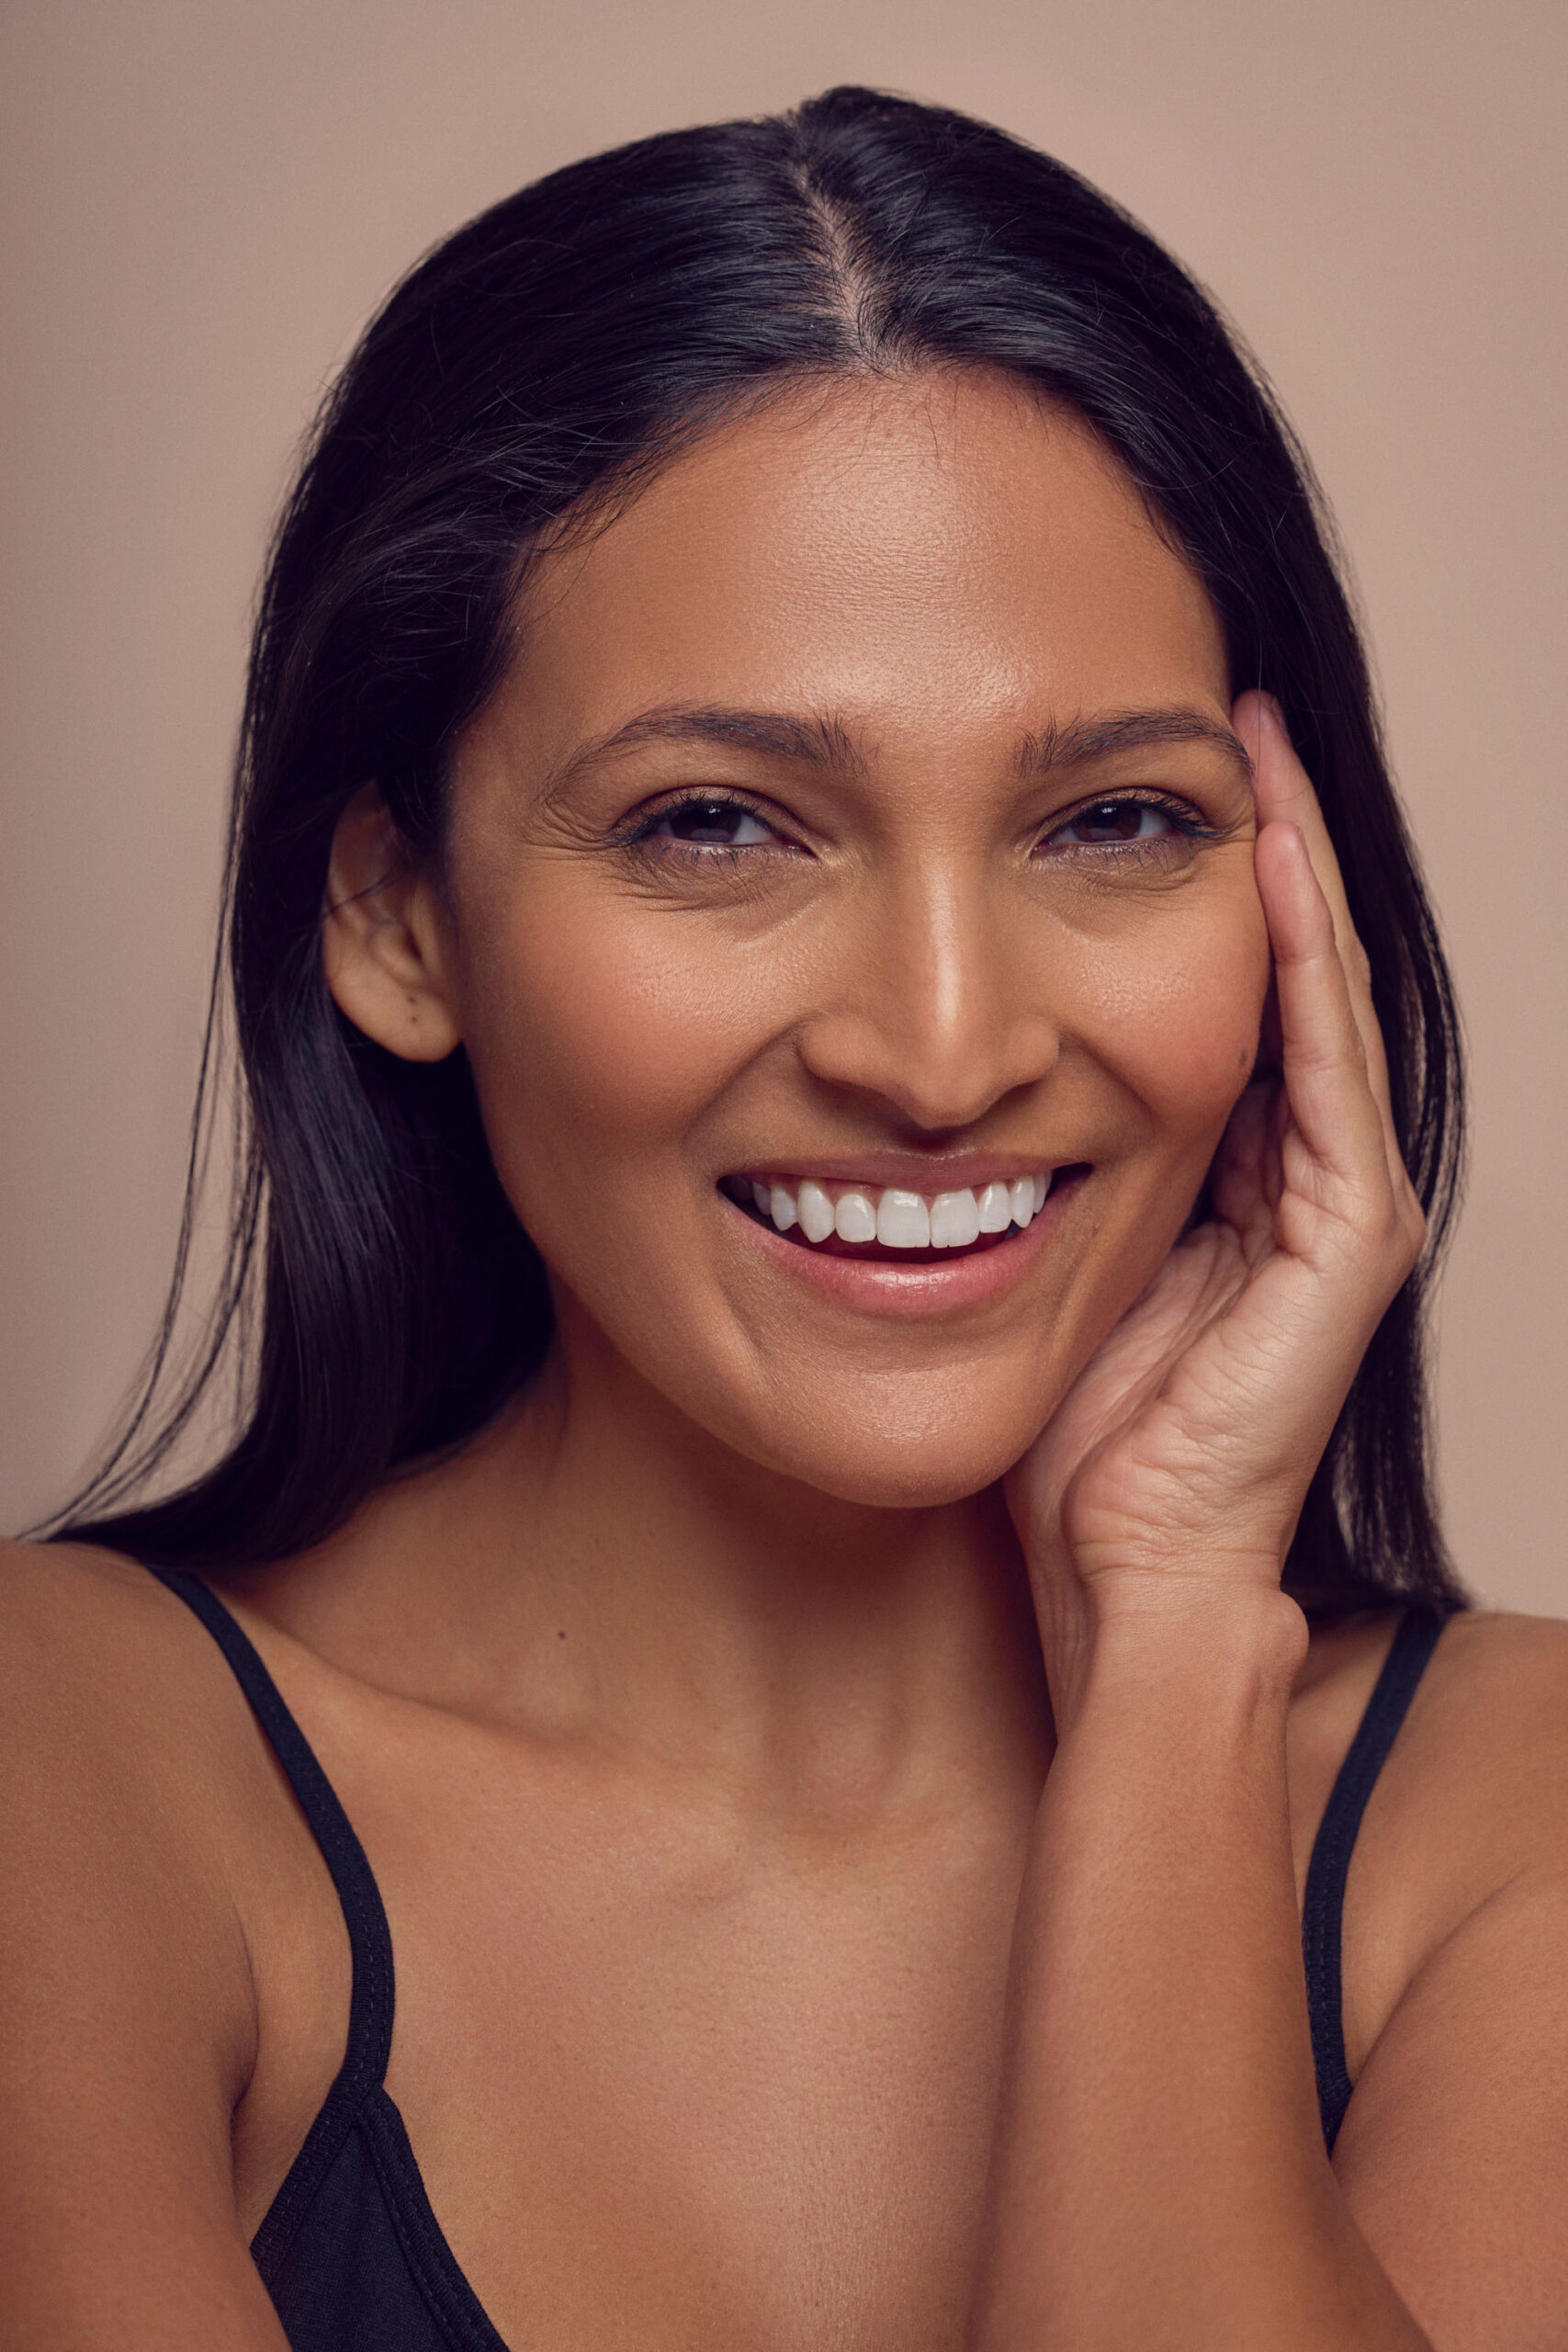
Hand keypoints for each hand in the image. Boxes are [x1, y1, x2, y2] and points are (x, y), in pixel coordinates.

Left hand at [1006, 693, 1424, 1714]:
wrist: (1120, 1568)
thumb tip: (968, 1066)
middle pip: (1293, 972)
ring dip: (1289, 867)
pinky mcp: (1350, 1238)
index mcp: (1247, 1179)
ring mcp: (1345, 1205)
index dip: (1211, 883)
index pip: (1234, 994)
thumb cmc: (1073, 1436)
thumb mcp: (1054, 1258)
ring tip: (1252, 746)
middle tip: (1222, 715)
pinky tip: (1267, 861)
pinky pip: (1324, 1067)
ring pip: (1320, 996)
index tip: (1152, 772)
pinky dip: (1298, 961)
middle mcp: (1312, 1177)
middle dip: (1263, 843)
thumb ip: (1054, 1163)